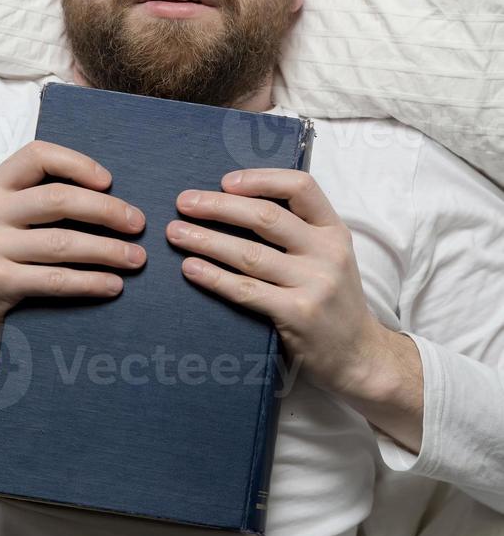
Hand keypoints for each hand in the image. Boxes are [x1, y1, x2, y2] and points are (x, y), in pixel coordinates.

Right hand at [0, 140, 145, 349]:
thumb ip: (28, 199)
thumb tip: (101, 195)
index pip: (38, 154)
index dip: (78, 162)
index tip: (109, 180)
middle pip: (60, 199)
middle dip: (108, 210)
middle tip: (138, 223)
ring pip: (64, 243)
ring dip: (109, 251)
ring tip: (137, 258)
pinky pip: (55, 280)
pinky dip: (90, 282)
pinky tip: (113, 285)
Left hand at [165, 168, 390, 398]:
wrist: (359, 355)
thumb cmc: (332, 299)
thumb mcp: (329, 255)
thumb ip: (297, 231)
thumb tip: (234, 202)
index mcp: (333, 230)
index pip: (300, 186)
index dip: (260, 179)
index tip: (226, 181)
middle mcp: (327, 252)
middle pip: (265, 217)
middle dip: (218, 206)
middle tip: (184, 202)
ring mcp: (314, 284)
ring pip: (249, 254)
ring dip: (206, 240)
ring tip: (175, 233)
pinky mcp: (298, 314)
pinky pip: (246, 290)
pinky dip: (213, 277)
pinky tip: (190, 268)